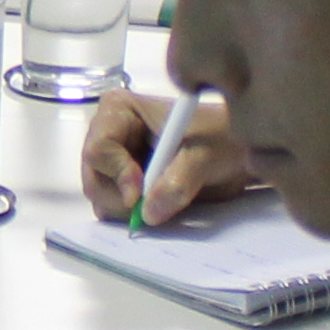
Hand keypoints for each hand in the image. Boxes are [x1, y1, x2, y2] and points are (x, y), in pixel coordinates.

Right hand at [82, 80, 259, 222]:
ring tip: (166, 201)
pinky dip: (134, 218)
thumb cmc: (222, 139)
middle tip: (154, 208)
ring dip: (130, 211)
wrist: (236, 154)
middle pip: (94, 178)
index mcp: (119, 111)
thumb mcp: (207, 154)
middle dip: (121, 199)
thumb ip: (180, 179)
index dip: (116, 174)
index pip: (98, 148)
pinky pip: (114, 211)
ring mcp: (112, 164)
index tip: (139, 194)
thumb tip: (149, 212)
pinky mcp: (121, 188)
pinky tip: (161, 207)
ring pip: (102, 199)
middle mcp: (108, 136)